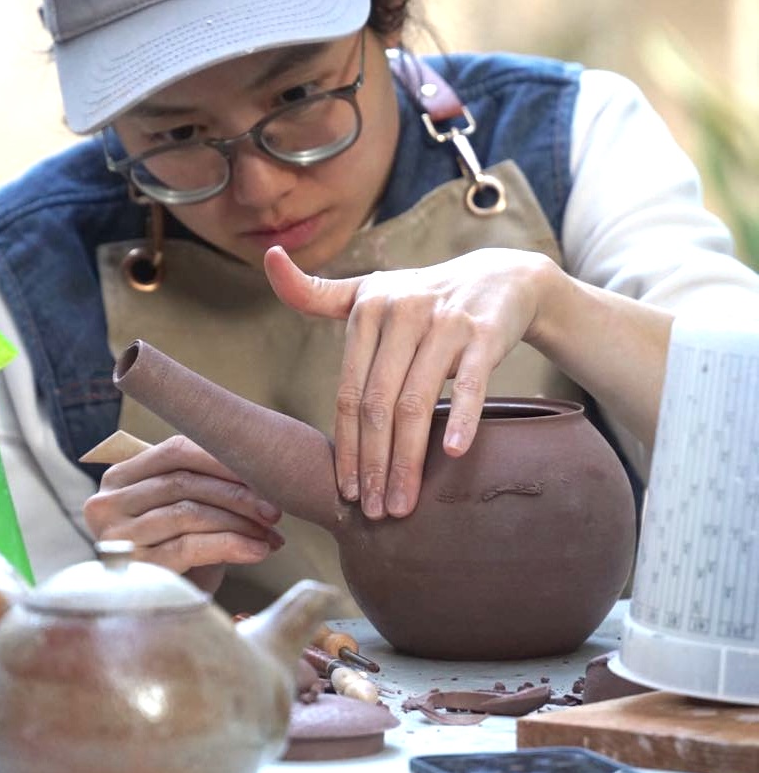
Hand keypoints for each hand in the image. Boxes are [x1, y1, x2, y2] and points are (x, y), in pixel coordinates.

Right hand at [83, 435, 283, 592]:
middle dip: (237, 494)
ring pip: (188, 512)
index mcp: (119, 478)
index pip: (176, 451)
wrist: (156, 613)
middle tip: (274, 510)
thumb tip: (260, 469)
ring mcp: (116, 537)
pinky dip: (230, 545)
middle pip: (183, 482)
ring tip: (270, 534)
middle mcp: (107, 504)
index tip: (263, 472)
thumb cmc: (176, 553)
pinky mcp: (133, 568)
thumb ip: (204, 484)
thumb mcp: (183, 511)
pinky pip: (189, 546)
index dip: (223, 460)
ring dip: (239, 522)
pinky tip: (257, 551)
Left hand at [265, 244, 550, 520]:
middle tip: (373, 511)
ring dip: (408, 460)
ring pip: (417, 402)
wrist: (501, 278)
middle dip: (373, 465)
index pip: (349, 393)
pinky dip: (461, 417)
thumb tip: (270, 261)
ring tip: (403, 504)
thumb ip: (319, 293)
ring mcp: (444, 323)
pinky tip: (453, 453)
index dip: (345, 447)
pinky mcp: (484, 334)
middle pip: (378, 404)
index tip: (344, 491)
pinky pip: (470, 383)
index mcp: (367, 310)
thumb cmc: (423, 296)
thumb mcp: (370, 291)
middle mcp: (401, 313)